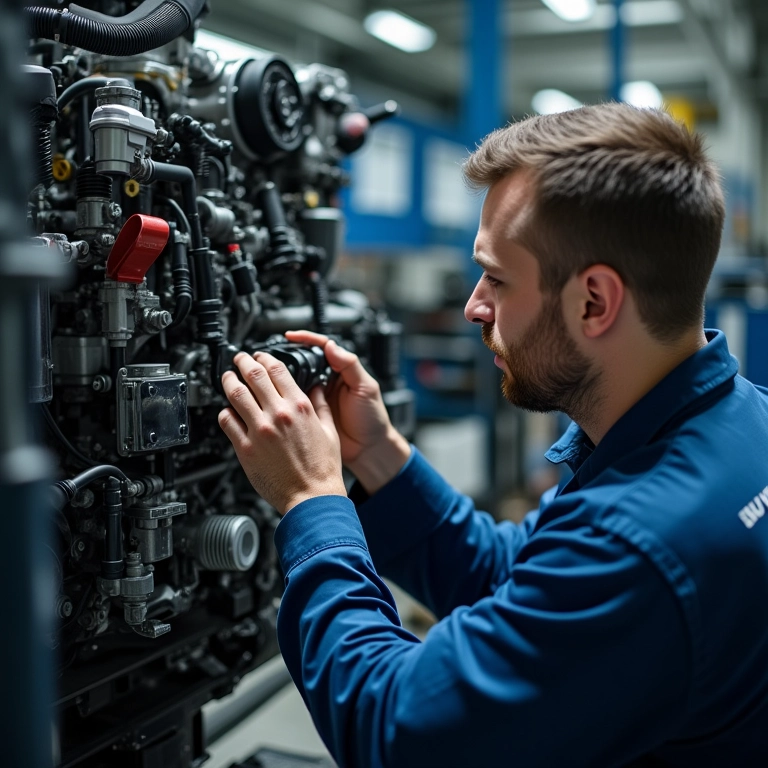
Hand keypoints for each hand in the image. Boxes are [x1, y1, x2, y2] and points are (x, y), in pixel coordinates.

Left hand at [218, 351, 345, 514]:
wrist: (313, 496)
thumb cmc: (323, 469)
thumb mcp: (329, 431)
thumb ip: (321, 406)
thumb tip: (317, 388)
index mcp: (299, 407)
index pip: (277, 370)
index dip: (264, 358)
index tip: (259, 356)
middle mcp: (278, 415)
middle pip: (253, 376)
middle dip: (243, 362)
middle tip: (239, 359)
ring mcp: (260, 431)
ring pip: (236, 395)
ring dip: (229, 381)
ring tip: (227, 377)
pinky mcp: (246, 448)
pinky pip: (228, 422)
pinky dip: (225, 412)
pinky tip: (227, 411)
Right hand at [285, 330, 410, 493]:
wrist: (368, 450)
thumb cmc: (372, 419)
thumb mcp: (366, 388)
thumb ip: (350, 365)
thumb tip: (332, 346)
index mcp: (341, 371)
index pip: (322, 347)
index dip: (306, 340)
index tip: (290, 336)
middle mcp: (327, 381)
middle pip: (304, 361)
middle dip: (288, 355)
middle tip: (272, 353)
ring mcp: (317, 397)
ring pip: (295, 380)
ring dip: (283, 375)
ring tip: (268, 370)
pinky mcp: (309, 413)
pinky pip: (293, 400)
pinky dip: (284, 396)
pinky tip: (275, 395)